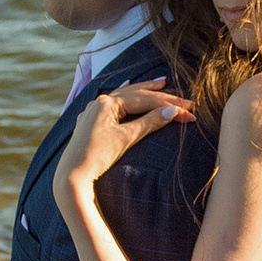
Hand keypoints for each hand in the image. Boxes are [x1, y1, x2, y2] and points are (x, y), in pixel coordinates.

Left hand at [53, 83, 189, 215]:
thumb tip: (173, 112)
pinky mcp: (91, 123)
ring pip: (124, 97)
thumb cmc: (97, 156)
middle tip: (184, 100)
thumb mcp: (126, 138)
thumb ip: (150, 122)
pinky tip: (128, 87)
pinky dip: (126, 98)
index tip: (189, 112)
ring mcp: (94, 112)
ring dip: (143, 91)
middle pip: (135, 95)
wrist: (71, 176)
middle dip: (161, 98)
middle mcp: (99, 103)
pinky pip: (113, 104)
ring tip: (161, 83)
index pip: (144, 100)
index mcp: (106, 103)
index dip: (169, 106)